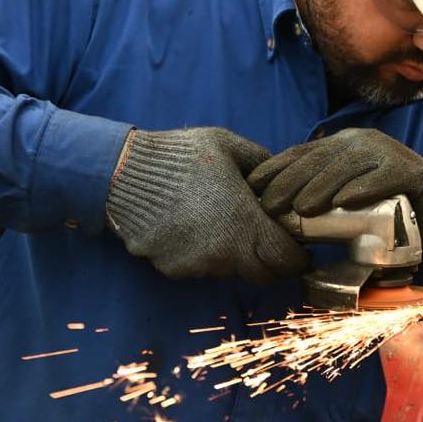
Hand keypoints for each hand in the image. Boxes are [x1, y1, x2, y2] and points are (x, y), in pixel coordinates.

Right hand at [105, 127, 308, 284]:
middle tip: (264, 238)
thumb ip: (263, 164)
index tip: (298, 247)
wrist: (124, 173)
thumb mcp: (230, 146)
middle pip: (262, 275)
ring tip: (219, 223)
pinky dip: (203, 255)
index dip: (297, 257)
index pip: (287, 261)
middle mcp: (224, 253)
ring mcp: (196, 265)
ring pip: (229, 271)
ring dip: (233, 256)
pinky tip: (191, 227)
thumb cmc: (182, 155)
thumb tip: (282, 182)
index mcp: (245, 224)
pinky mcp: (172, 269)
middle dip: (269, 261)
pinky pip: (199, 268)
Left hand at [247, 128, 422, 248]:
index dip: (276, 168)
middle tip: (271, 206)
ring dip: (323, 187)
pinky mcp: (411, 172)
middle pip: (321, 159)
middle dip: (291, 181)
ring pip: (349, 166)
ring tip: (303, 208)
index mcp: (341, 144)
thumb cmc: (377, 203)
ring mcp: (389, 153)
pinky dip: (365, 189)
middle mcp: (363, 142)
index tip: (253, 188)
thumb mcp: (341, 191)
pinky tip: (346, 202)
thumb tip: (270, 206)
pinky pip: (385, 177)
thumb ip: (314, 190)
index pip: (302, 153)